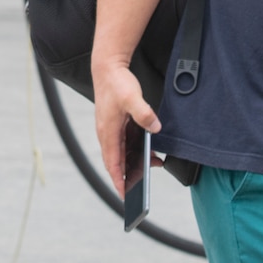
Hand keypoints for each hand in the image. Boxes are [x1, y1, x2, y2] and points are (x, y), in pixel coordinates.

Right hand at [93, 57, 159, 194]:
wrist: (108, 67)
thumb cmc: (116, 83)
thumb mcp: (132, 97)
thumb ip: (144, 114)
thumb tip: (155, 128)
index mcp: (108, 131)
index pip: (112, 163)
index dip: (119, 180)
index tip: (125, 194)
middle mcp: (106, 133)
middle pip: (116, 162)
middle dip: (127, 176)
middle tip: (141, 188)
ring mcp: (110, 129)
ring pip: (121, 153)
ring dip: (133, 162)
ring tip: (153, 164)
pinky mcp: (115, 124)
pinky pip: (124, 143)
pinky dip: (134, 150)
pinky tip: (148, 149)